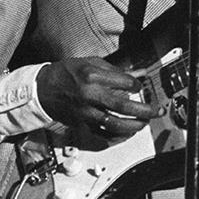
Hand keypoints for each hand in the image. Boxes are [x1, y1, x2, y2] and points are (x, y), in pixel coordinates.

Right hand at [36, 57, 156, 138]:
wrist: (42, 89)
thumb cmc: (65, 74)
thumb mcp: (89, 63)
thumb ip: (114, 70)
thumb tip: (136, 74)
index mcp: (92, 76)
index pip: (124, 83)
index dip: (137, 86)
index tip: (140, 87)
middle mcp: (89, 95)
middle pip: (123, 106)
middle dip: (143, 110)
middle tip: (155, 111)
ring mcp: (85, 112)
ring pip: (114, 124)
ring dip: (133, 126)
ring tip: (143, 123)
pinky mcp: (81, 123)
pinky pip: (102, 134)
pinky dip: (117, 136)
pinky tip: (126, 133)